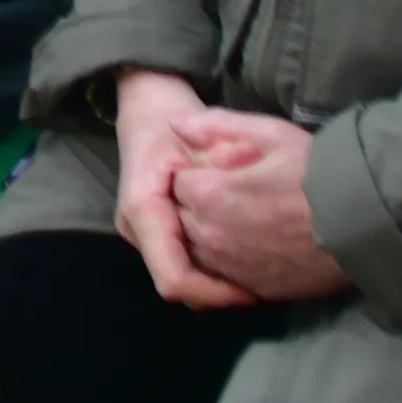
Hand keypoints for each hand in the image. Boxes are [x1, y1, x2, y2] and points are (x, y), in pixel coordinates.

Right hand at [112, 68, 256, 310]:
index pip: (175, 278)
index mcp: (144, 209)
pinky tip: (240, 261)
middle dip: (221, 291)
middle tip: (265, 284)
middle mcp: (136, 230)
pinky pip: (182, 267)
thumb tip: (245, 209)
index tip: (255, 291)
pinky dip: (211, 271)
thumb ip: (223, 166)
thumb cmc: (175, 122)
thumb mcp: (205, 137)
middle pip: (180, 287)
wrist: (148, 109)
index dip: (215, 293)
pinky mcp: (153, 236)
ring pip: (182, 281)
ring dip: (217, 283)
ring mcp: (141, 236)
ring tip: (257, 274)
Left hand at [172, 112, 349, 302]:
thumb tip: (174, 123)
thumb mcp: (269, 133)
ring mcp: (234, 267)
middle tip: (236, 190)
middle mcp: (213, 236)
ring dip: (212, 233)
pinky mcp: (257, 290)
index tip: (222, 168)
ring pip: (200, 249)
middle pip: (185, 217)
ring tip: (246, 216)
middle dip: (200, 202)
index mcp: (210, 194)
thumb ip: (215, 126)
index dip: (198, 172)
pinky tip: (256, 244)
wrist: (365, 222)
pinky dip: (232, 260)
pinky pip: (226, 276)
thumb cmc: (317, 171)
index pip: (178, 182)